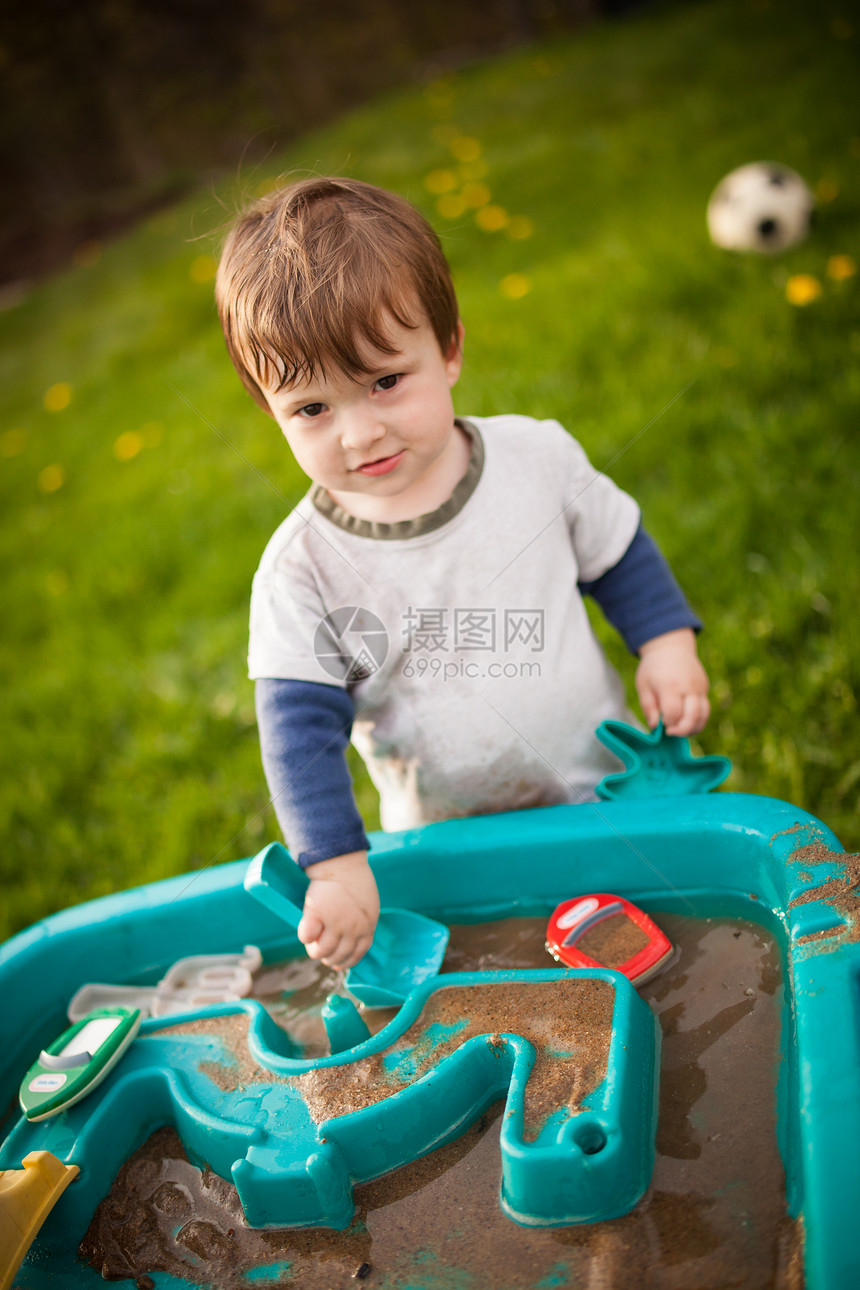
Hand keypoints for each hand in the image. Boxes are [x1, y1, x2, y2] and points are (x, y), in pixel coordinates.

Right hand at [297, 850, 379, 970]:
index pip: (356, 955)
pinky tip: (306, 930)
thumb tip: (349, 940)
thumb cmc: (354, 881)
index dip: (345, 962)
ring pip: (320, 951)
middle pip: (337, 957)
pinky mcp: (316, 913)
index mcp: (366, 928)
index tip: (337, 963)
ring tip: (312, 941)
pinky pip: (306, 936)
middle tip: (320, 948)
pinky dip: (304, 936)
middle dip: (328, 957)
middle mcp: (352, 929)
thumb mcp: (368, 906)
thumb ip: (362, 924)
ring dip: (314, 949)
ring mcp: (335, 923)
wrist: (342, 863)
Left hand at [635, 628, 709, 736]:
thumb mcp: (643, 685)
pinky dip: (698, 719)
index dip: (668, 724)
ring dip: (693, 728)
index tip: (662, 725)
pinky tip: (687, 722)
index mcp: (669, 685)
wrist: (671, 647)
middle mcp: (688, 687)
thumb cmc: (653, 668)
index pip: (674, 713)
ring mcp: (699, 687)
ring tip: (680, 730)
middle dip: (682, 730)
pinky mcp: (705, 688)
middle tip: (671, 732)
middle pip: (692, 717)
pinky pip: (706, 709)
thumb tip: (655, 726)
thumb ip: (649, 707)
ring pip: (704, 715)